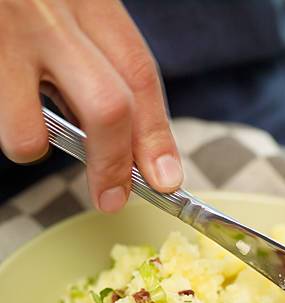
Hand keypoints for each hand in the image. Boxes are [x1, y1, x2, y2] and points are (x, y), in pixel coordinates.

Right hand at [0, 0, 182, 211]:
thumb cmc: (29, 3)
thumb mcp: (71, 20)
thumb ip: (98, 69)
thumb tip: (126, 145)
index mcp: (89, 0)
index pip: (139, 73)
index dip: (157, 136)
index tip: (166, 179)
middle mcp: (52, 14)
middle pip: (107, 106)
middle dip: (115, 164)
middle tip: (113, 198)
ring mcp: (8, 34)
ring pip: (37, 127)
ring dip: (42, 149)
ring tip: (37, 139)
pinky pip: (6, 122)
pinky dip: (17, 135)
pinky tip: (13, 113)